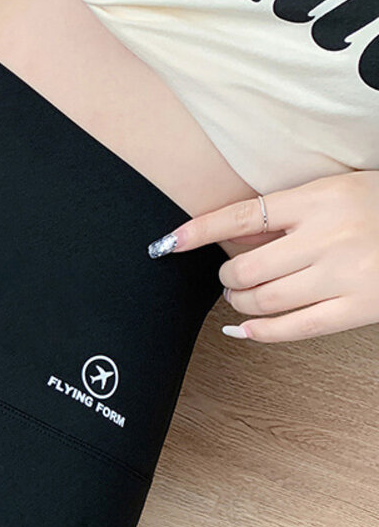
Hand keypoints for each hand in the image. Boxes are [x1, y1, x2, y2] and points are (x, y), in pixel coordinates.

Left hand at [146, 170, 378, 342]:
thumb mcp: (334, 193)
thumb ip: (283, 214)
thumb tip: (229, 236)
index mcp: (320, 199)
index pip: (241, 216)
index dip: (198, 232)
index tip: (169, 243)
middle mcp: (328, 236)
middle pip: (245, 268)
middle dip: (228, 277)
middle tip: (232, 277)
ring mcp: (344, 276)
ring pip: (262, 300)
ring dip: (239, 303)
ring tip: (242, 297)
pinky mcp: (358, 309)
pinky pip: (293, 329)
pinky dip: (258, 332)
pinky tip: (244, 329)